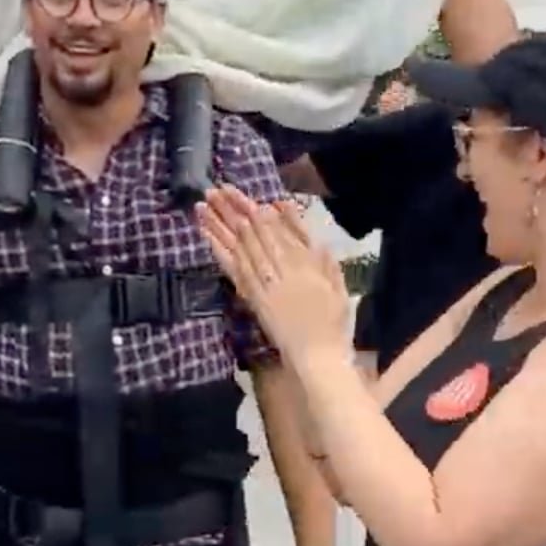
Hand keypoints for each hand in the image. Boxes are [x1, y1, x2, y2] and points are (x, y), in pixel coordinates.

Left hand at [198, 188, 350, 362]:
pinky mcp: (253, 296)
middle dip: (236, 208)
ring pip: (241, 245)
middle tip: (218, 188)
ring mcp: (267, 282)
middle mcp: (285, 269)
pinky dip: (218, 249)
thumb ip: (328, 265)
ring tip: (205, 202)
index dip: (265, 215)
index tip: (253, 198)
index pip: (283, 232)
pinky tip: (206, 234)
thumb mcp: (339, 291)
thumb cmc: (333, 326)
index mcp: (307, 265)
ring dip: (222, 222)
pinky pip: (233, 269)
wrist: (318, 357)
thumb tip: (319, 243)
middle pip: (256, 232)